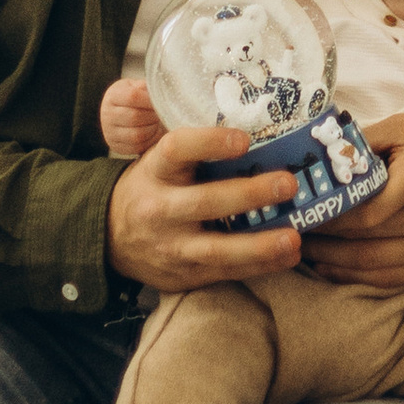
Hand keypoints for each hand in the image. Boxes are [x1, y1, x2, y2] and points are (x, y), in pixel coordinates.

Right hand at [99, 78, 163, 159]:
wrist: (119, 112)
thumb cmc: (132, 97)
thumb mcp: (136, 86)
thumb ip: (145, 88)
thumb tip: (159, 94)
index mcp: (112, 96)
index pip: (132, 96)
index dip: (149, 100)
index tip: (160, 101)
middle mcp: (107, 115)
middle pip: (135, 117)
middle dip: (153, 116)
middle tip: (160, 113)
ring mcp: (110, 133)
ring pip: (137, 135)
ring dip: (152, 129)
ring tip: (156, 122)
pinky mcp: (116, 146)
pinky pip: (137, 147)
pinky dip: (148, 141)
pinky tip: (152, 132)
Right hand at [105, 123, 305, 291]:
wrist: (109, 238)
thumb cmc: (151, 188)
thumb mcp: (158, 163)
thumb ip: (194, 151)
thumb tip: (256, 128)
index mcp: (154, 171)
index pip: (176, 150)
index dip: (209, 143)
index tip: (243, 140)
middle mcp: (160, 209)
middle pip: (205, 202)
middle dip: (250, 194)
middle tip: (288, 184)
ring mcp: (171, 247)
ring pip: (216, 249)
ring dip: (259, 245)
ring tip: (293, 237)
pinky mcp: (183, 274)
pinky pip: (225, 272)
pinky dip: (259, 265)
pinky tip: (288, 255)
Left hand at [302, 114, 403, 290]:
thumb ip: (364, 143)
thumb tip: (321, 157)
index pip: (363, 212)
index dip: (326, 218)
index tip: (298, 212)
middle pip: (362, 242)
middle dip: (320, 240)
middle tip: (288, 232)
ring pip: (372, 267)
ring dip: (331, 262)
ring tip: (302, 250)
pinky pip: (390, 279)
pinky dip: (356, 276)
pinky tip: (331, 267)